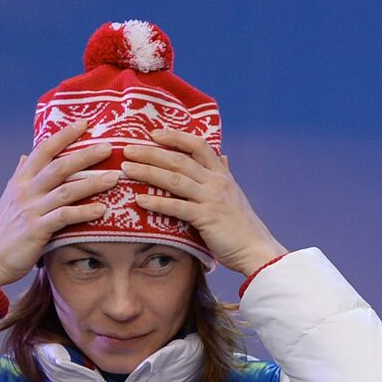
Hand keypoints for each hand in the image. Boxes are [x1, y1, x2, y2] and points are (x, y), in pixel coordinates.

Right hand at [0, 120, 120, 285]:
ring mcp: (30, 210)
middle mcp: (25, 191)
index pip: (43, 150)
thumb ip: (19, 177)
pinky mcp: (36, 230)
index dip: (64, 135)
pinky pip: (65, 217)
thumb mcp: (7, 200)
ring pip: (66, 189)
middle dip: (86, 154)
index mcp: (19, 181)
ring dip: (92, 182)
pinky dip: (84, 212)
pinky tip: (102, 210)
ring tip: (114, 178)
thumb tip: (24, 156)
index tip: (84, 123)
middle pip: (60, 165)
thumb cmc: (1, 233)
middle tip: (109, 147)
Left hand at [121, 128, 287, 275]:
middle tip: (127, 149)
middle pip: (179, 160)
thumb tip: (223, 156)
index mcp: (221, 173)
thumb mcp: (234, 194)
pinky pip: (177, 207)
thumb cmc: (240, 225)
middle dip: (151, 153)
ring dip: (148, 172)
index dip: (175, 136)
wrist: (255, 248)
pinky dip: (157, 202)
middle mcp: (216, 181)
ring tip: (126, 169)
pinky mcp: (206, 218)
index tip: (154, 133)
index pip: (197, 145)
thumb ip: (224, 174)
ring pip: (175, 180)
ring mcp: (211, 198)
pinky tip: (140, 200)